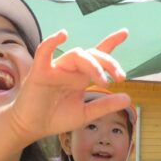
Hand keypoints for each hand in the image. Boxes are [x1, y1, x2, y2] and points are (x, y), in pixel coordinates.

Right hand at [8, 29, 129, 142]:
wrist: (33, 127)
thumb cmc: (56, 117)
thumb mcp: (86, 113)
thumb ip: (105, 105)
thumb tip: (128, 98)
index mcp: (81, 76)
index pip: (98, 55)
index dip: (111, 43)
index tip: (125, 32)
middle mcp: (70, 69)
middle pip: (92, 55)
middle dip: (108, 63)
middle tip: (120, 77)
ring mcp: (55, 68)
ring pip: (76, 55)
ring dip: (93, 64)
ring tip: (103, 80)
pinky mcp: (40, 72)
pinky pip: (44, 52)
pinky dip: (52, 42)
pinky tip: (62, 35)